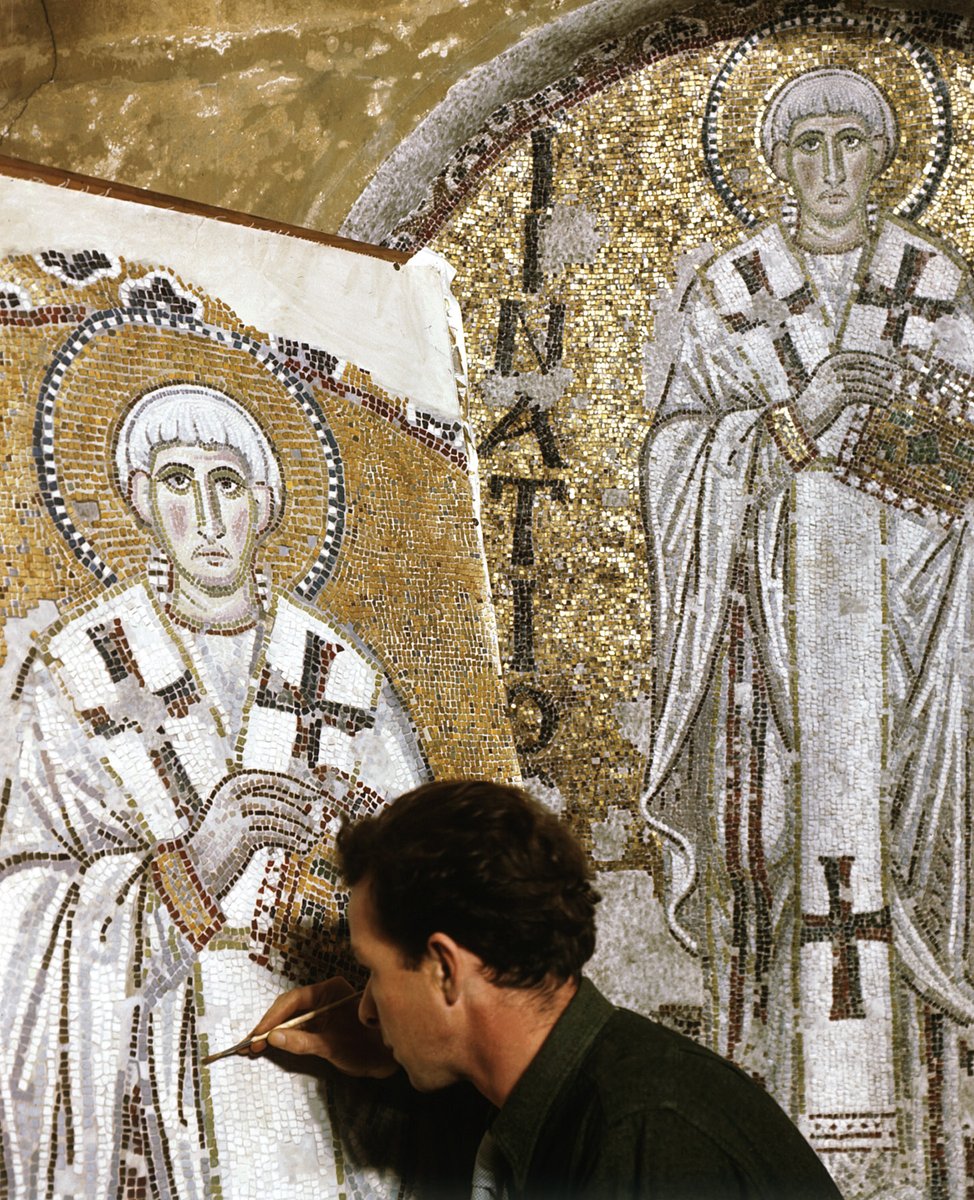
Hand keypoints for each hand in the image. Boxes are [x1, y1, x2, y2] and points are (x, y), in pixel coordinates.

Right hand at [189, 770, 330, 898]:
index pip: (271, 779)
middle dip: (301, 804)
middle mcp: (235, 795)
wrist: (194, 867)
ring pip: (281, 815)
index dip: (294, 785)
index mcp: (231, 785)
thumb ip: (257, 804)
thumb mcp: (234, 815)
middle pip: (278, 795)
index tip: (312, 793)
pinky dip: (294, 841)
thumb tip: (295, 801)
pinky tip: (303, 847)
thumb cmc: (218, 842)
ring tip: (312, 836)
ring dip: (301, 826)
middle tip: (316, 815)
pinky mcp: (244, 834)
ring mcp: (239, 813)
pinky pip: (278, 833)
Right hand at [245, 976, 396, 1077]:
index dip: (273, 1017)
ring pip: (289, 1018)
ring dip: (272, 1032)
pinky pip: (296, 1027)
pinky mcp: (319, 1024)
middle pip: (288, 1007)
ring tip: (253, 1047)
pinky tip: (268, 1045)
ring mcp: (321, 1010)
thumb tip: (272, 1037)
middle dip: (268, 1025)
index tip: (259, 1033)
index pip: (295, 999)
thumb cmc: (366, 1049)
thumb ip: (304, 1041)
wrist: (385, 1060)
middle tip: (250, 1044)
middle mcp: (324, 996)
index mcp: (331, 990)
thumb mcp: (333, 1047)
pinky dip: (282, 1037)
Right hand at [798, 351, 899, 436]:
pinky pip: (864, 395)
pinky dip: (877, 399)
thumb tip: (871, 377)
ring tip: (891, 396)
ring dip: (882, 389)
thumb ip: (844, 378)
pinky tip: (884, 404)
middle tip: (897, 379)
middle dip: (884, 373)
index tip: (892, 365)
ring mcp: (836, 382)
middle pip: (866, 368)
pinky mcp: (839, 396)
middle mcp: (833, 370)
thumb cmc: (813, 406)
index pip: (860, 357)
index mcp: (830, 364)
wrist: (797, 420)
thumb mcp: (828, 387)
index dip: (879, 360)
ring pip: (867, 382)